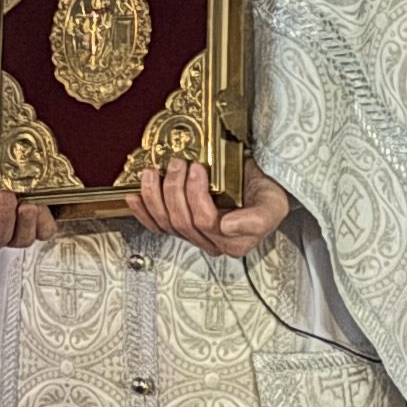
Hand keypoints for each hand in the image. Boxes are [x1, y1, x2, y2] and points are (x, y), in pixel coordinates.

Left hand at [127, 158, 291, 258]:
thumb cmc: (266, 195)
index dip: (196, 194)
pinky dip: (142, 211)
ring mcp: (194, 235)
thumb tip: (227, 226)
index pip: (206, 221)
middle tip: (177, 164)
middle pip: (182, 221)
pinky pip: (156, 225)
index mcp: (234, 241)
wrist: (261, 186)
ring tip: (154, 173)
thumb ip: (256, 219)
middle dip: (175, 189)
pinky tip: (134, 197)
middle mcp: (212, 242)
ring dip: (155, 196)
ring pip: (166, 223)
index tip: (198, 167)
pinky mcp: (180, 226)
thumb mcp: (273, 204)